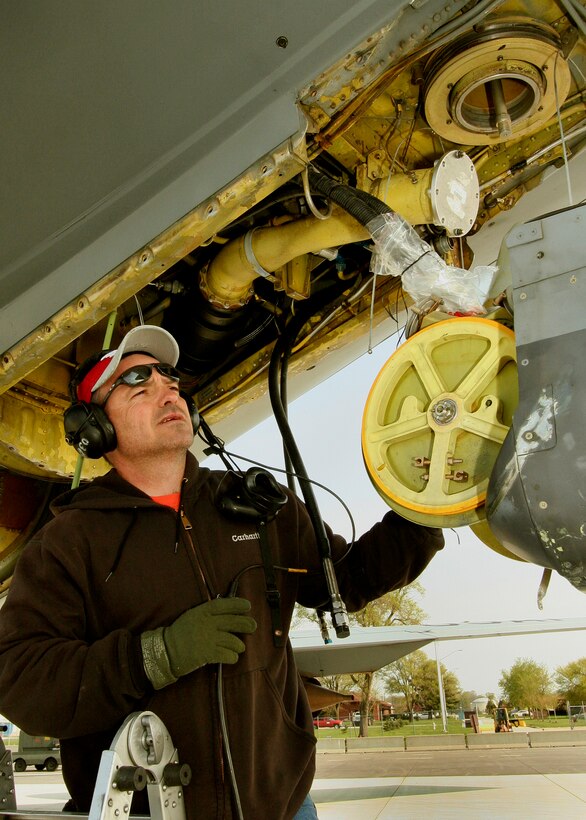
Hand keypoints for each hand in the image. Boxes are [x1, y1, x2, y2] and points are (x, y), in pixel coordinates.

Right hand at [141, 597, 256, 689]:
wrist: (166, 650)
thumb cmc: (181, 633)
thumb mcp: (193, 616)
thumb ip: (208, 614)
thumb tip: (229, 612)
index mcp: (202, 611)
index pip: (223, 604)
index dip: (237, 604)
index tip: (248, 606)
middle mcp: (207, 623)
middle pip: (233, 621)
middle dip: (246, 624)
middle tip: (253, 626)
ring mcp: (208, 638)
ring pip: (233, 640)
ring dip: (239, 645)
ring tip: (239, 647)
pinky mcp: (207, 654)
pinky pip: (227, 655)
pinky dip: (232, 657)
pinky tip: (232, 657)